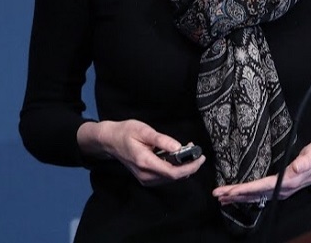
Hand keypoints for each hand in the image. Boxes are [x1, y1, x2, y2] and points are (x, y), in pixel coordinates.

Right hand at [77, 119, 204, 185]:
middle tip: (194, 149)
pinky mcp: (146, 178)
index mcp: (145, 162)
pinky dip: (174, 168)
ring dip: (182, 166)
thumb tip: (179, 148)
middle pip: (174, 177)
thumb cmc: (125, 132)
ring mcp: (145, 179)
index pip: (173, 172)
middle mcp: (146, 175)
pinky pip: (165, 176)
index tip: (200, 158)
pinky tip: (174, 156)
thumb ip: (162, 140)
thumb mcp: (144, 131)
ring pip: (171, 178)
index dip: (190, 167)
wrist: (110, 140)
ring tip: (186, 150)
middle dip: (188, 165)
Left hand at [212, 138, 310, 204]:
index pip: (261, 186)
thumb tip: (296, 168)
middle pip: (255, 194)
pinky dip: (247, 195)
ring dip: (238, 197)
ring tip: (221, 197)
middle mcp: (283, 188)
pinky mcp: (281, 187)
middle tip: (217, 194)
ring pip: (256, 196)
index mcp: (289, 180)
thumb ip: (307, 160)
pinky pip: (261, 194)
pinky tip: (237, 196)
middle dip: (235, 195)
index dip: (245, 189)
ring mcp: (282, 189)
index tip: (229, 190)